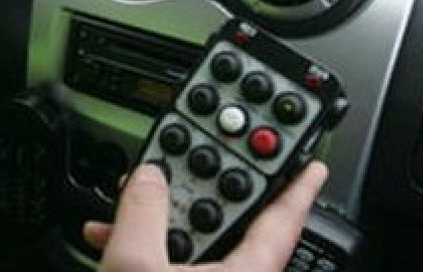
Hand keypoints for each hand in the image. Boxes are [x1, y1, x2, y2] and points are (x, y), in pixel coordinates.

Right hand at [84, 161, 328, 270]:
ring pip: (193, 251)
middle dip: (197, 193)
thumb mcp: (135, 271)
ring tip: (127, 208)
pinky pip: (172, 271)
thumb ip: (142, 214)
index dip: (296, 187)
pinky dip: (145, 254)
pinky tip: (111, 242)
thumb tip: (149, 178)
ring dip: (157, 224)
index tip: (311, 162)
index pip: (282, 223)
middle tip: (182, 163)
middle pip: (229, 228)